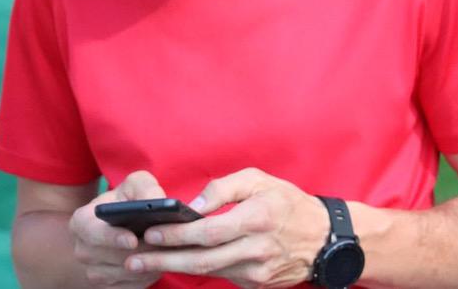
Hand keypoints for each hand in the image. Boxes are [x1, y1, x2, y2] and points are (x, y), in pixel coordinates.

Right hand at [68, 170, 167, 287]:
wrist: (130, 222)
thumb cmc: (131, 199)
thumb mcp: (137, 184)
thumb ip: (145, 188)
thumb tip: (155, 202)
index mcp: (81, 222)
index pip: (92, 233)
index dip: (112, 238)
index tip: (133, 240)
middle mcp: (82, 250)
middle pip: (110, 258)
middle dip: (139, 252)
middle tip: (164, 246)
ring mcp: (94, 271)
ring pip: (123, 274)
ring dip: (146, 265)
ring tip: (166, 251)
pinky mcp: (108, 287)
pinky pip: (130, 287)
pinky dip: (146, 277)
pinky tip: (159, 263)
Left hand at [125, 168, 329, 288]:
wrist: (323, 238)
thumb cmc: (286, 201)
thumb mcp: (259, 180)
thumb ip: (224, 188)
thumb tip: (193, 205)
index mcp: (257, 218)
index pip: (209, 231)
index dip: (178, 235)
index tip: (151, 232)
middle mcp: (256, 248)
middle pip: (202, 259)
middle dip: (164, 259)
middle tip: (134, 257)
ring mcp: (257, 271)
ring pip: (208, 271)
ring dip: (173, 269)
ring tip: (143, 263)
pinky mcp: (256, 284)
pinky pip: (221, 276)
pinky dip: (195, 271)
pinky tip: (174, 265)